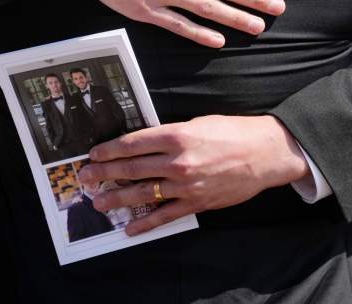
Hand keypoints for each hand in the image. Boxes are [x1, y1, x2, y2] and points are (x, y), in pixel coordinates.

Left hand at [77, 115, 308, 235]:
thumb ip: (169, 134)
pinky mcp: (196, 203)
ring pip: (143, 193)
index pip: (132, 143)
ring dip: (117, 199)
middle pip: (131, 168)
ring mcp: (186, 185)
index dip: (109, 150)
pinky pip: (165, 215)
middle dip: (104, 173)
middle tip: (86, 177)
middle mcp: (177, 161)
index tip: (94, 153)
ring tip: (98, 202)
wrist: (264, 154)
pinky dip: (145, 223)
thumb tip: (142, 144)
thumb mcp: (197, 123)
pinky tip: (130, 228)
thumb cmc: (232, 132)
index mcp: (176, 134)